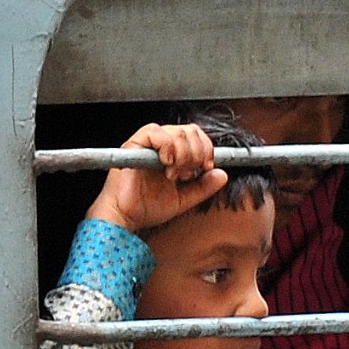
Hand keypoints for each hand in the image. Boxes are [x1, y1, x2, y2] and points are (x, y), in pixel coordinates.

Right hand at [86, 122, 228, 235]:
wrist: (126, 218)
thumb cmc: (147, 208)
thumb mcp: (184, 198)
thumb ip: (203, 187)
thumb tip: (222, 174)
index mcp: (171, 154)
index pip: (195, 135)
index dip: (206, 148)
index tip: (206, 167)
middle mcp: (159, 146)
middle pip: (189, 131)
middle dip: (197, 153)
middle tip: (188, 174)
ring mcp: (146, 144)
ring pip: (176, 131)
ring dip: (184, 154)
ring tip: (174, 174)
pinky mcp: (132, 145)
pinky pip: (154, 132)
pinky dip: (167, 147)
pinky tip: (166, 164)